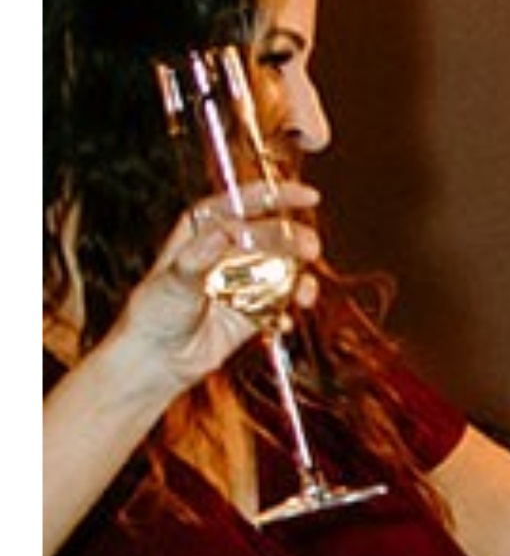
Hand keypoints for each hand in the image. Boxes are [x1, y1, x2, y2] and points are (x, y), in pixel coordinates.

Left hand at [100, 186, 322, 399]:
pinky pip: (285, 303)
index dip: (274, 195)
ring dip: (300, 280)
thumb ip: (201, 255)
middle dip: (294, 241)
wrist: (158, 359)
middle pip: (271, 235)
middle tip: (310, 249)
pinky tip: (281, 324)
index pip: (241, 204)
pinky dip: (290, 311)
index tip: (308, 196)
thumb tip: (230, 230)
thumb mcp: (173, 279)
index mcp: (202, 232)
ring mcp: (245, 280)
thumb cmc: (154, 314)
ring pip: (285, 268)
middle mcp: (227, 251)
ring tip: (303, 296)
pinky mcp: (257, 309)